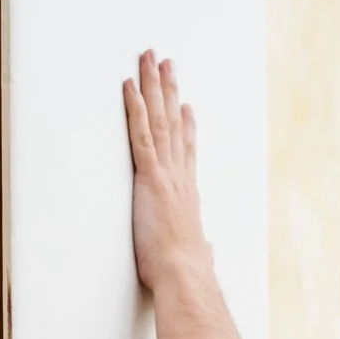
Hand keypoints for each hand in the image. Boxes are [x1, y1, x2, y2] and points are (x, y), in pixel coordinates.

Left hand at [122, 50, 207, 292]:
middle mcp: (180, 177)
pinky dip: (136, 109)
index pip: (187, 152)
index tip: (186, 107)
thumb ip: (203, 249)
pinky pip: (141, 135)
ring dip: (154, 87)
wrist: (185, 278)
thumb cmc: (186, 274)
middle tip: (167, 65)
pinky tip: (130, 87)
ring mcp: (166, 174)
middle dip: (169, 92)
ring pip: (159, 120)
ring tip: (150, 60)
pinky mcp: (150, 178)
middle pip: (174, 124)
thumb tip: (209, 252)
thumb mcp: (197, 258)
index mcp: (187, 195)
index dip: (186, 127)